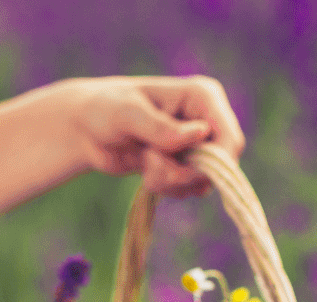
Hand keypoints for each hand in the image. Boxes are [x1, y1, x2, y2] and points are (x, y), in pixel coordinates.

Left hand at [70, 75, 245, 197]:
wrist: (86, 128)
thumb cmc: (104, 109)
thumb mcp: (127, 114)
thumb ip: (160, 127)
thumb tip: (199, 134)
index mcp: (203, 97)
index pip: (230, 140)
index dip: (213, 164)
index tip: (180, 170)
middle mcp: (206, 119)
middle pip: (220, 166)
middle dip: (183, 173)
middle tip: (149, 162)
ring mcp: (198, 144)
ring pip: (202, 181)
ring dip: (170, 181)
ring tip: (144, 160)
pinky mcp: (185, 164)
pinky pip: (188, 189)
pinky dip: (166, 187)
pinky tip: (146, 169)